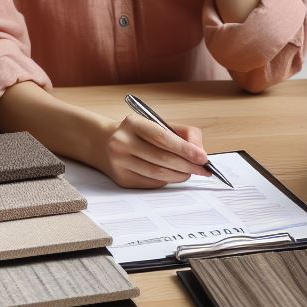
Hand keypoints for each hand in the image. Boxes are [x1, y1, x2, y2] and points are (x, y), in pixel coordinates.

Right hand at [97, 113, 211, 188]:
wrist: (103, 142)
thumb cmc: (139, 133)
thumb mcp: (157, 124)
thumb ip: (182, 133)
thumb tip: (200, 152)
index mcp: (133, 123)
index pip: (163, 138)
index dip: (185, 149)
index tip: (202, 157)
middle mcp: (122, 142)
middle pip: (162, 158)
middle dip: (188, 165)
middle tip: (204, 169)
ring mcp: (119, 162)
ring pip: (157, 174)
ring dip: (180, 175)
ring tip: (191, 173)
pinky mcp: (121, 179)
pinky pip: (151, 183)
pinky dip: (167, 180)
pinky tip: (174, 175)